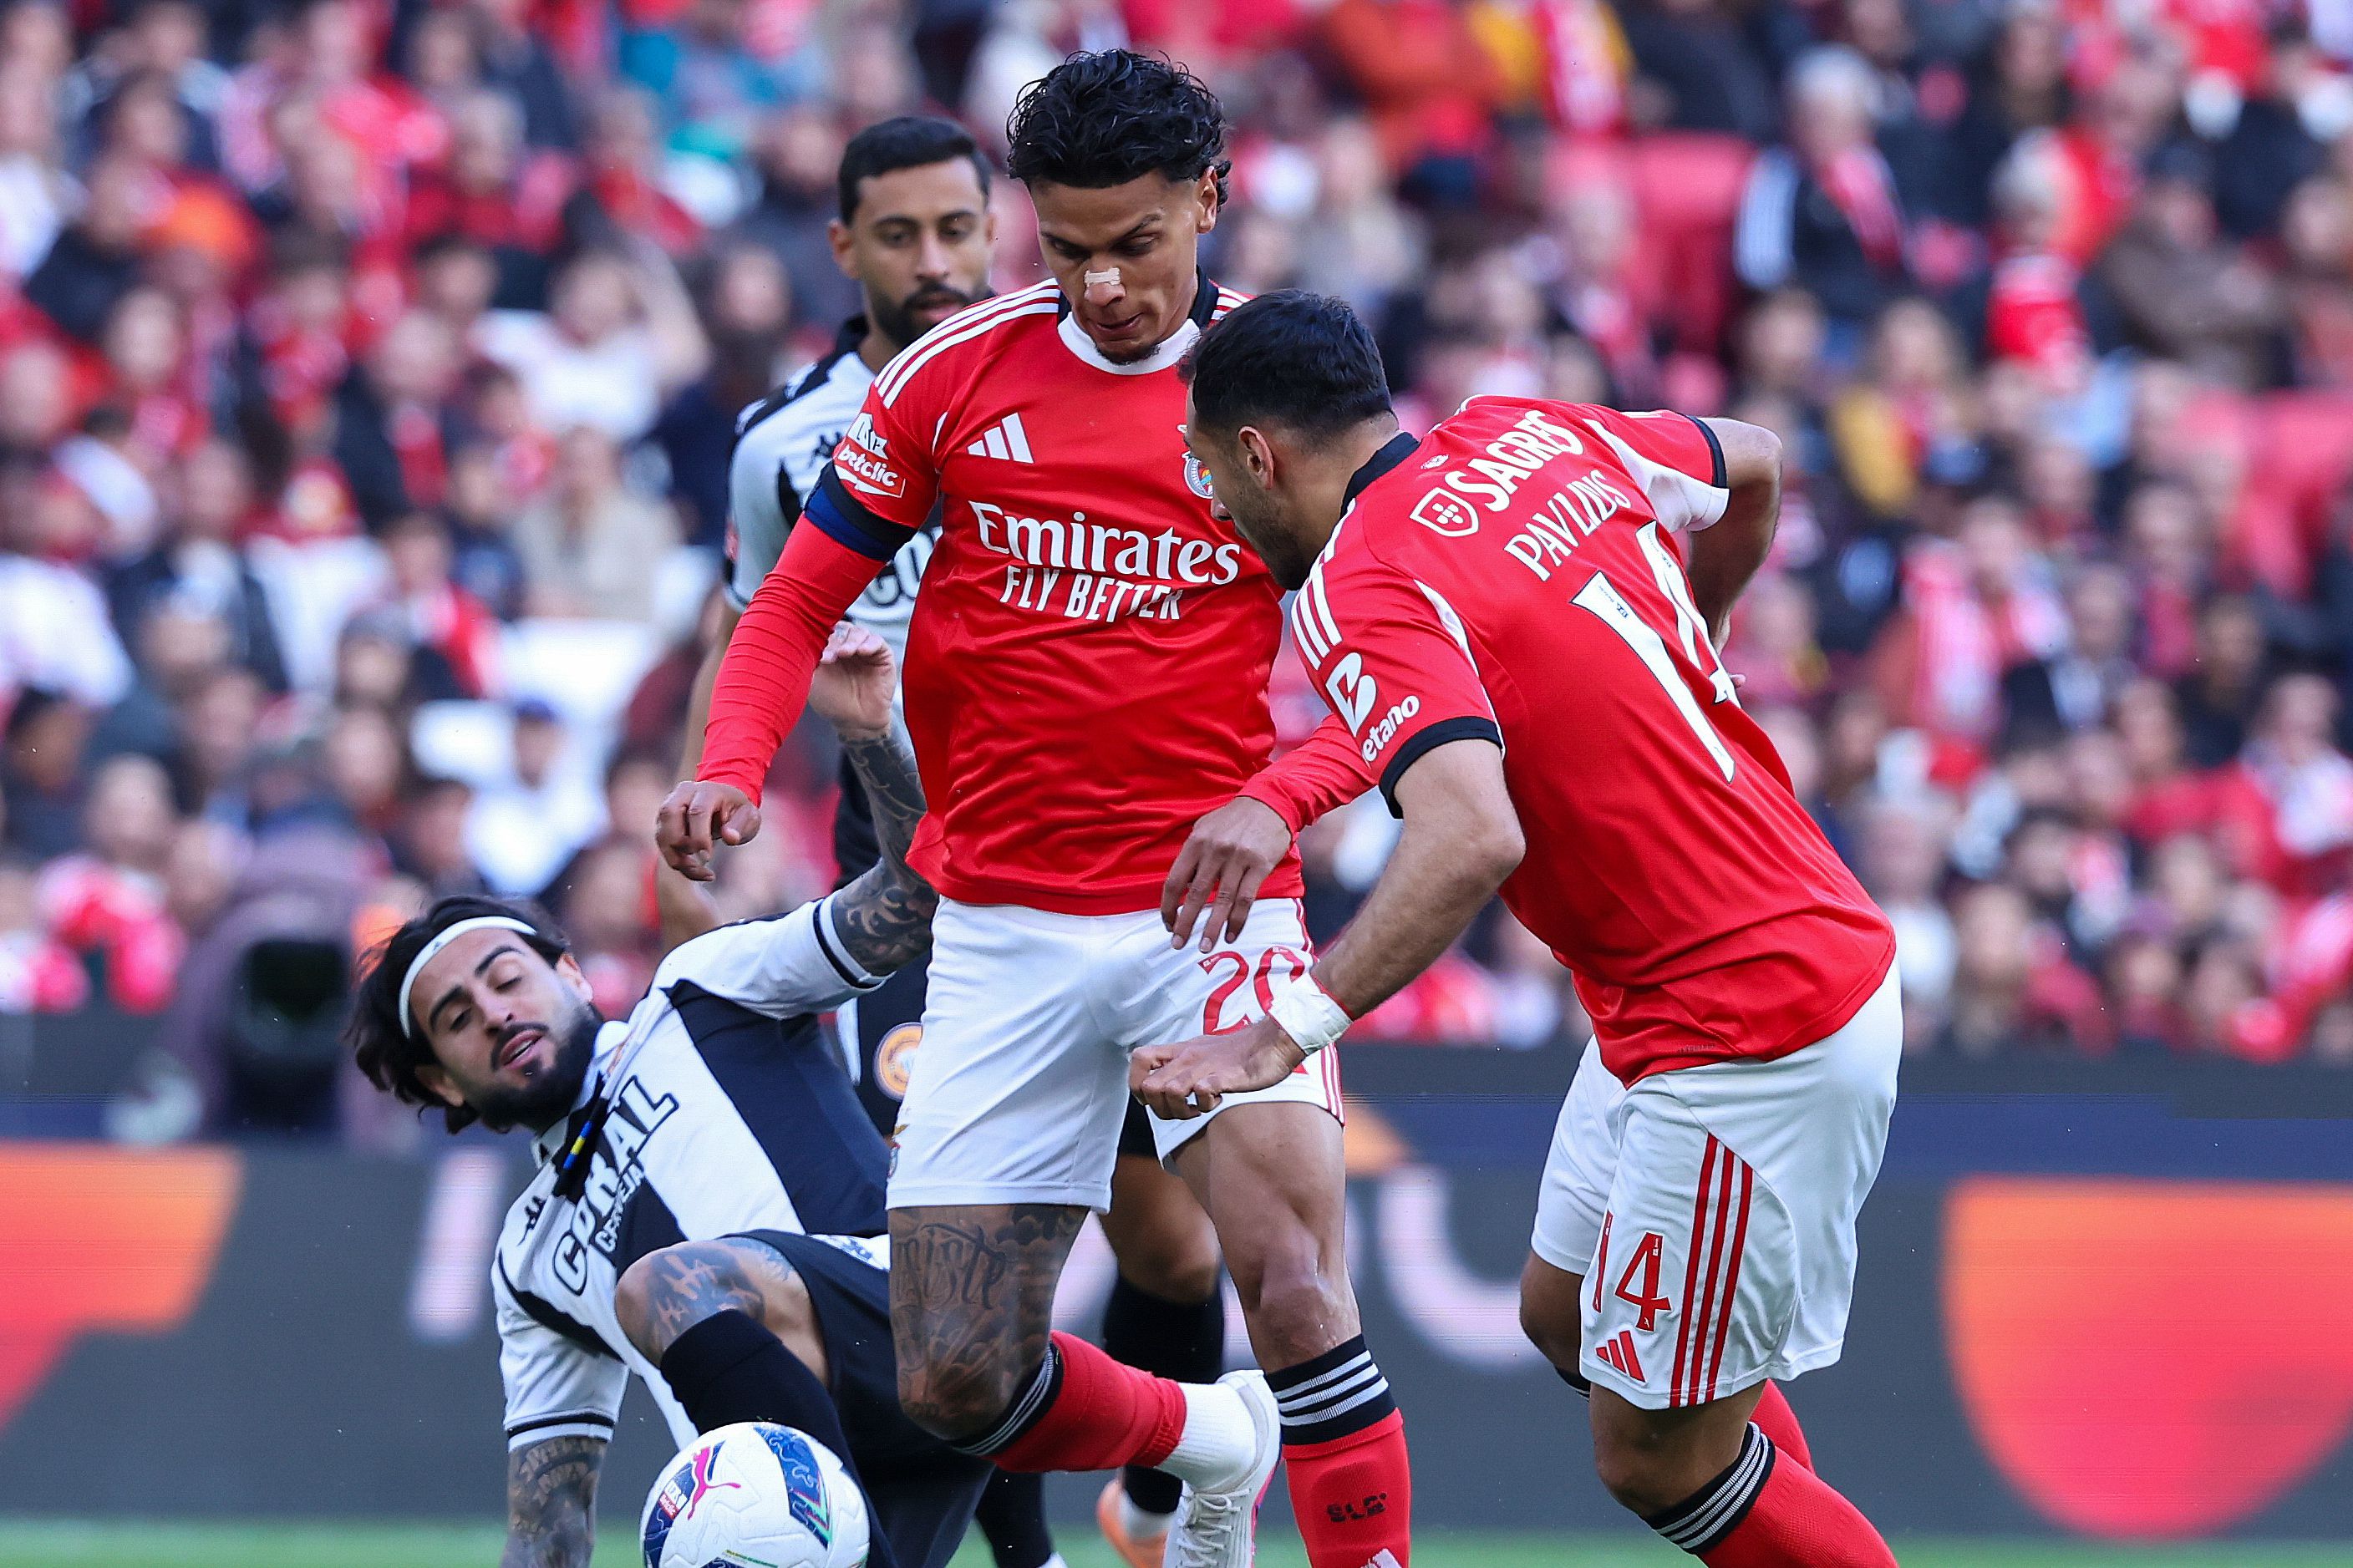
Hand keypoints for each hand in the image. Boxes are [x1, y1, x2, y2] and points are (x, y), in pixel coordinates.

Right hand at [656, 780, 760, 880]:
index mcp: (706, 790)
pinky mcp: (664, 824)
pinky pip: (664, 845)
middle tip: (702, 862)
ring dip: (677, 858)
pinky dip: (677, 862)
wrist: (725, 805)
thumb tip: (730, 837)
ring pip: (662, 834)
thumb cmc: (737, 811)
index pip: (697, 811)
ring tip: (701, 873)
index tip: (708, 858)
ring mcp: (669, 808)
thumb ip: (741, 825)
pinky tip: (697, 872)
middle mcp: (682, 795)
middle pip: (668, 815)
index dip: (700, 836)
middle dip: (680, 844)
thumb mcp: (749, 816)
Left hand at [808, 623, 896, 738]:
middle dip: (836, 639)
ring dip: (851, 640)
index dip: (822, 637)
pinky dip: (869, 643)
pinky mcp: (882, 656)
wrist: (855, 721)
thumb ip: (807, 656)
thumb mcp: (812, 677)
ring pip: (859, 631)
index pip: (825, 630)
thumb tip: (798, 636)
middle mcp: (846, 646)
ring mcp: (865, 650)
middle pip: (842, 628)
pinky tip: (862, 652)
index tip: (819, 655)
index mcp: (828, 648)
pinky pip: (877, 641)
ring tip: (845, 653)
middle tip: (831, 656)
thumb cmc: (831, 701)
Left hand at [1129, 1016, 1303, 1119]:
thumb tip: (1163, 1084)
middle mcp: (1187, 1057)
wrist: (1270, 1042)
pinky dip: (1204, 1104)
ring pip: (1170, 1091)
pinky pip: (1201, 1092)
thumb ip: (1181, 1066)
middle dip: (1159, 1108)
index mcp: (1179, 1051)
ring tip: (1198, 1109)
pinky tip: (1216, 1102)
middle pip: (1148, 1086)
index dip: (1138, 1084)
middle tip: (1180, 1110)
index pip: (1137, 1059)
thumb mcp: (1201, 1053)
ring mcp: (1204, 1066)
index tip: (1157, 1098)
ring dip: (1181, 1110)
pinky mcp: (1225, 1076)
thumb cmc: (1236, 1052)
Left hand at [1161, 796, 1289, 950]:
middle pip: (1196, 894)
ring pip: (1222, 901)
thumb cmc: (1234, 819)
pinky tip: (1231, 934)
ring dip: (1211, 927)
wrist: (1270, 803)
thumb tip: (1181, 887)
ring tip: (1204, 947)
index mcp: (1196, 842)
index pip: (1175, 881)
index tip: (1167, 923)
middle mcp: (1215, 851)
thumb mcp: (1205, 829)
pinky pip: (1246, 899)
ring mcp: (1238, 859)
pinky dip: (1238, 920)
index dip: (1169, 906)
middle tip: (1178, 944)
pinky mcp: (1259, 865)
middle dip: (1185, 923)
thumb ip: (1192, 855)